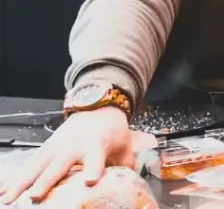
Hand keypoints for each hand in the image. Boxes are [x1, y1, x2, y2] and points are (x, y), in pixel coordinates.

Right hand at [0, 107, 135, 204]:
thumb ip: (125, 167)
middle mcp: (73, 147)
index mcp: (96, 146)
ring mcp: (56, 147)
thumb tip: (130, 187)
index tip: (89, 181)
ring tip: (9, 198)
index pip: (95, 161)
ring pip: (36, 167)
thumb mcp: (124, 146)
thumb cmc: (112, 130)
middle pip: (58, 167)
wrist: (97, 107)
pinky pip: (29, 165)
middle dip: (45, 182)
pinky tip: (5, 190)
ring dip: (22, 183)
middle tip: (35, 197)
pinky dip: (16, 177)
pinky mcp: (45, 148)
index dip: (92, 171)